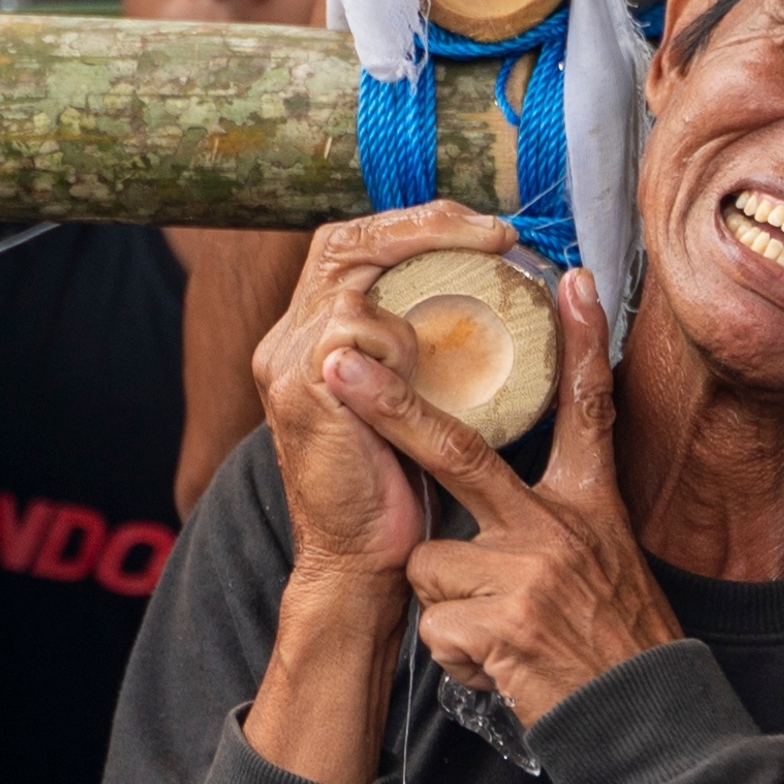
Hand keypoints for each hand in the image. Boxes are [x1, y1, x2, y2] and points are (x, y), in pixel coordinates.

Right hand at [250, 198, 514, 587]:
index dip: (416, 223)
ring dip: (417, 299)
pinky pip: (356, 329)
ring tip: (443, 349)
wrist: (360, 561)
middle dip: (424, 224)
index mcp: (313, 333)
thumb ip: (422, 344)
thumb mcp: (413, 396)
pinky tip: (413, 384)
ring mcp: (287, 359)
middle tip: (497, 233)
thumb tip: (491, 294)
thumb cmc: (399, 484)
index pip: (355, 244)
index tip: (490, 230)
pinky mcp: (300, 386)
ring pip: (353, 276)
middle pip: (346, 239)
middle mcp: (288, 337)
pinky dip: (398, 346)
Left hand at [348, 271, 681, 726]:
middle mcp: (558, 528)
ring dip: (450, 608)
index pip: (589, 411)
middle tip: (341, 364)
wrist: (637, 721)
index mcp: (589, 506)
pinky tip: (501, 666)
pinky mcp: (500, 625)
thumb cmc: (615, 642)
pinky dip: (457, 656)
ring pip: (432, 567)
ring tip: (502, 636)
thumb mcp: (606, 563)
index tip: (576, 282)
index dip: (582, 344)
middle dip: (390, 407)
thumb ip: (555, 522)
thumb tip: (492, 511)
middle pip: (460, 452)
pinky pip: (435, 627)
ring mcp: (528, 573)